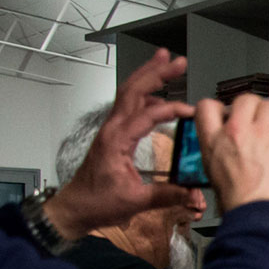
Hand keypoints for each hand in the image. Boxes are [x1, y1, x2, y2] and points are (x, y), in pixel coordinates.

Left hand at [48, 50, 197, 239]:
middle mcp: (112, 129)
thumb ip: (167, 195)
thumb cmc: (97, 203)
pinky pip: (128, 106)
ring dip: (147, 76)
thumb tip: (193, 191)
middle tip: (177, 61)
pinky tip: (156, 94)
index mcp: (117, 141)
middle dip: (156, 72)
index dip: (171, 109)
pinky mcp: (113, 135)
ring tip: (165, 62)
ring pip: (129, 93)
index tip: (191, 111)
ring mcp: (111, 130)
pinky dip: (143, 93)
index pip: (147, 115)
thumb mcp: (135, 201)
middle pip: (133, 90)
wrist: (75, 207)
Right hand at [198, 92, 268, 213]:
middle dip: (253, 107)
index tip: (227, 113)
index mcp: (214, 141)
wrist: (259, 216)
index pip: (206, 106)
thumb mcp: (215, 174)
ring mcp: (262, 135)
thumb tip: (229, 147)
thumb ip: (221, 152)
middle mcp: (237, 132)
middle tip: (258, 120)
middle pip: (245, 99)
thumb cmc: (239, 203)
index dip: (219, 107)